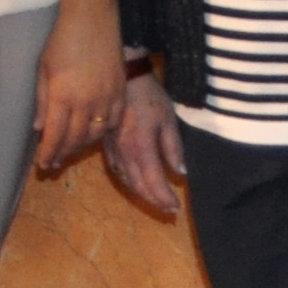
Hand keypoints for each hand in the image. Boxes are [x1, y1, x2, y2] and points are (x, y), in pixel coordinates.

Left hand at [32, 3, 126, 171]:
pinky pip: (113, 122)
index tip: (43, 165)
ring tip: (71, 150)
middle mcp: (85, 102)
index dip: (48, 153)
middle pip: (74, 139)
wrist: (92, 20)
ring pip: (95, 134)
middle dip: (63, 154)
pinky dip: (102, 132)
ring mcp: (106, 99)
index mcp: (62, 96)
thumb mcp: (44, 70)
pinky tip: (93, 134)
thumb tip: (40, 129)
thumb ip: (42, 101)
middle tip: (54, 163)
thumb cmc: (61, 42)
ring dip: (81, 146)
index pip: (55, 135)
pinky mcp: (120, 93)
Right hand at [105, 69, 183, 215]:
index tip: (176, 208)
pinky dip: (128, 182)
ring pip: (126, 180)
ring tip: (155, 201)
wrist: (123, 76)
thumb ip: (174, 147)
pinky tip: (135, 183)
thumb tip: (180, 173)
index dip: (164, 198)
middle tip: (169, 211)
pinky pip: (117, 170)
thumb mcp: (168, 119)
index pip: (154, 182)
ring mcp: (113, 149)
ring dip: (141, 194)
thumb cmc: (149, 96)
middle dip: (154, 201)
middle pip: (139, 186)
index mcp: (141, 147)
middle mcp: (125, 153)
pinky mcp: (107, 144)